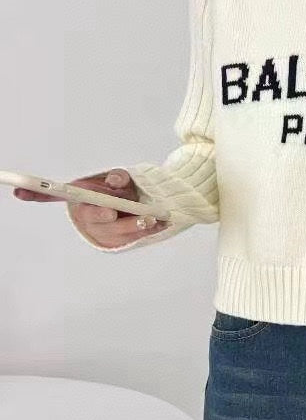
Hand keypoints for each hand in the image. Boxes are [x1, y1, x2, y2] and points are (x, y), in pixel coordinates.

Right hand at [13, 167, 168, 248]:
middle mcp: (88, 217)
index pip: (54, 196)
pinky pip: (135, 237)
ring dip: (134, 225)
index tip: (29, 192)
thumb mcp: (120, 179)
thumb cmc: (121, 190)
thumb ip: (119, 177)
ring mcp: (104, 232)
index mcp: (80, 199)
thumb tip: (115, 180)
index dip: (37, 194)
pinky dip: (149, 229)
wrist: (139, 206)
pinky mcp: (120, 242)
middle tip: (112, 211)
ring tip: (152, 218)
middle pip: (93, 218)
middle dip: (103, 214)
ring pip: (118, 231)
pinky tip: (162, 223)